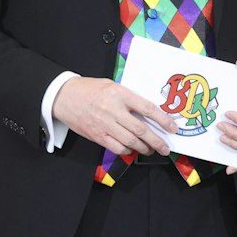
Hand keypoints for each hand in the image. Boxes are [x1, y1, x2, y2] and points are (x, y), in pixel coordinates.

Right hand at [50, 76, 178, 156]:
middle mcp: (113, 110)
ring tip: (151, 149)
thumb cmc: (90, 89)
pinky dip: (127, 150)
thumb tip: (148, 111)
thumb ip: (129, 97)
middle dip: (157, 141)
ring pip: (130, 141)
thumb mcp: (113, 86)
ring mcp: (104, 124)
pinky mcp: (96, 135)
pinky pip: (116, 147)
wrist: (64, 97)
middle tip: (165, 147)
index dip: (162, 120)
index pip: (147, 109)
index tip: (172, 127)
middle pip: (141, 130)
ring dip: (144, 148)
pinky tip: (132, 150)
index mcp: (120, 94)